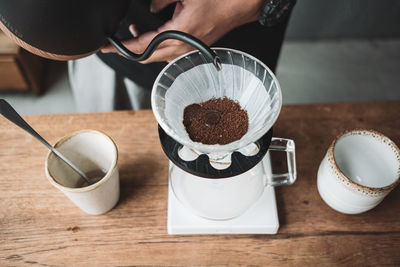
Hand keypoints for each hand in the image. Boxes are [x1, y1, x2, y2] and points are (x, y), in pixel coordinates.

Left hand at [101, 0, 263, 62]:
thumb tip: (150, 7)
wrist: (242, 5)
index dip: (120, 48)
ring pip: (158, 56)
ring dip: (143, 48)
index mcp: (178, 35)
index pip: (141, 46)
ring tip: (131, 36)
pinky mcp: (194, 47)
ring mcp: (188, 50)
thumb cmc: (220, 0)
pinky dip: (157, 46)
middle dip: (128, 52)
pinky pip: (170, 53)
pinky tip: (154, 37)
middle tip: (112, 46)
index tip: (105, 48)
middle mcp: (182, 48)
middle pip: (147, 57)